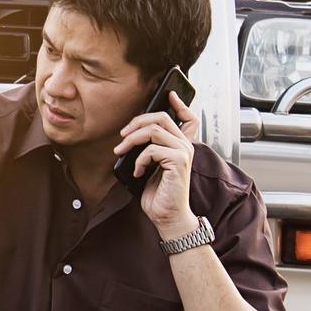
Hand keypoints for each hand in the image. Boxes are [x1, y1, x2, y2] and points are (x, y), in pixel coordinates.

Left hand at [115, 93, 199, 239]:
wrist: (167, 216)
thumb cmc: (159, 194)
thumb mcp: (152, 166)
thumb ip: (150, 149)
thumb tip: (131, 135)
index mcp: (181, 146)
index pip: (189, 118)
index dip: (179, 103)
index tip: (168, 94)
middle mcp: (185, 146)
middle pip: (163, 117)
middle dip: (138, 121)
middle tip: (123, 134)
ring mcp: (183, 153)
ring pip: (154, 129)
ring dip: (132, 139)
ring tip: (121, 151)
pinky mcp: (178, 162)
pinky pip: (152, 149)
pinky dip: (138, 159)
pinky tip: (137, 171)